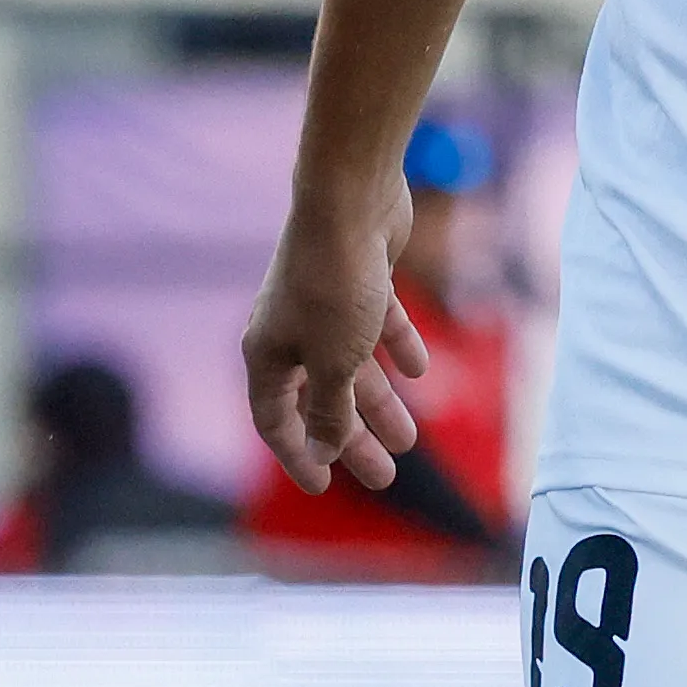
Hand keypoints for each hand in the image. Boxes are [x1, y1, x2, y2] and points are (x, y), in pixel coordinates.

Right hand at [242, 184, 430, 494]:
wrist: (352, 199)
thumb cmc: (335, 284)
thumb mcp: (334, 360)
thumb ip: (331, 408)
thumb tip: (327, 449)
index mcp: (267, 354)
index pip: (276, 420)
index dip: (298, 455)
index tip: (324, 486)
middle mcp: (290, 331)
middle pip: (321, 399)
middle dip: (351, 439)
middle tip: (385, 476)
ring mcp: (326, 304)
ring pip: (353, 366)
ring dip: (381, 402)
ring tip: (411, 439)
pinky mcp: (362, 278)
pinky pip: (377, 325)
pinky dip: (396, 347)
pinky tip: (419, 370)